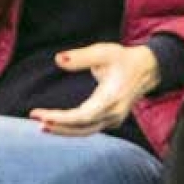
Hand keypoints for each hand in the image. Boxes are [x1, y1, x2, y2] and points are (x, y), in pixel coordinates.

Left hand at [30, 42, 159, 136]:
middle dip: (58, 126)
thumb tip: (58, 59)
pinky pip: (88, 128)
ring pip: (85, 131)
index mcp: (112, 99)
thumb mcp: (104, 52)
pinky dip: (71, 127)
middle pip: (82, 128)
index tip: (43, 115)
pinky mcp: (110, 120)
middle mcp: (113, 114)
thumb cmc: (123, 59)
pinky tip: (55, 122)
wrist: (147, 69)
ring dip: (63, 130)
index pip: (83, 116)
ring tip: (41, 124)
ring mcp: (113, 119)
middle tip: (36, 118)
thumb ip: (81, 57)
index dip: (62, 119)